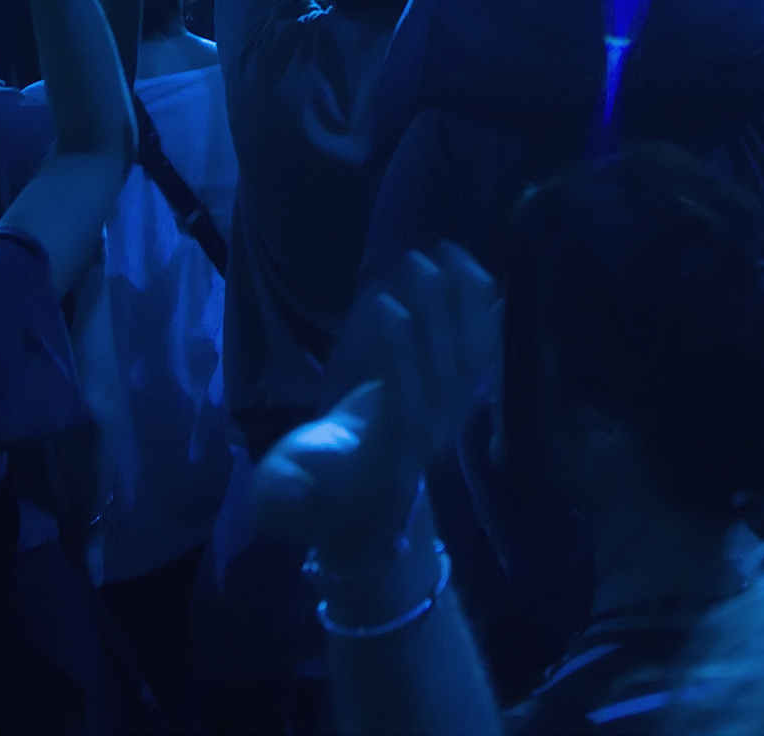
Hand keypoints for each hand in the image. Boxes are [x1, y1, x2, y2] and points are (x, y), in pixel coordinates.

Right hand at [250, 243, 498, 569]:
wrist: (357, 512)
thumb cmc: (311, 498)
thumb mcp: (282, 503)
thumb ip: (282, 497)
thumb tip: (291, 490)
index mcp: (385, 459)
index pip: (405, 405)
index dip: (402, 357)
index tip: (388, 304)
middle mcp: (427, 439)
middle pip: (444, 376)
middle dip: (435, 317)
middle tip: (417, 261)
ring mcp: (446, 420)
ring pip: (466, 362)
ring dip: (462, 307)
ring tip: (448, 252)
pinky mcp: (453, 402)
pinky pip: (476, 357)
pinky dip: (481, 317)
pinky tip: (479, 272)